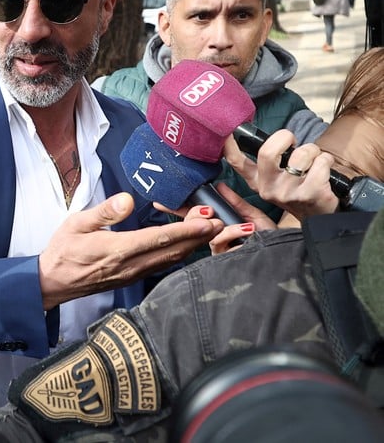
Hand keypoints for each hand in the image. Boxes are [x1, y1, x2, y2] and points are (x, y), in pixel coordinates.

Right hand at [38, 192, 221, 309]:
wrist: (51, 282)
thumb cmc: (62, 251)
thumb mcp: (76, 224)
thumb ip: (104, 212)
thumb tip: (127, 199)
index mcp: (117, 250)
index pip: (158, 238)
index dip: (186, 230)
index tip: (207, 221)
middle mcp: (129, 265)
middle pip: (171, 251)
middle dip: (198, 237)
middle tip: (220, 222)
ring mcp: (131, 274)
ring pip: (169, 260)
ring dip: (191, 246)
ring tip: (210, 232)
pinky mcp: (130, 277)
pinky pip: (160, 265)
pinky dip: (177, 254)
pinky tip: (186, 246)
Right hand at [154, 183, 275, 254]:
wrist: (285, 250)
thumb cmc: (268, 236)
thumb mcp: (251, 215)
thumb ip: (234, 202)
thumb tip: (219, 186)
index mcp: (216, 227)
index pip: (192, 218)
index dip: (176, 210)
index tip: (161, 202)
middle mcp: (213, 239)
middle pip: (192, 227)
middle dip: (197, 216)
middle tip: (208, 210)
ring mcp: (219, 251)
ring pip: (208, 236)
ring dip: (226, 229)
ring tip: (245, 226)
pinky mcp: (226, 260)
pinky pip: (221, 244)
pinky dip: (235, 235)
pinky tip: (249, 233)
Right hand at [224, 132, 339, 219]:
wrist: (319, 216)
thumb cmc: (298, 189)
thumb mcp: (275, 180)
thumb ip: (267, 162)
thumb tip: (267, 138)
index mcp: (257, 181)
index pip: (237, 162)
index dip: (229, 146)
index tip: (227, 133)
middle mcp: (268, 188)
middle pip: (267, 152)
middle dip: (284, 137)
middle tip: (293, 142)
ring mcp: (288, 193)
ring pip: (301, 154)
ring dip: (312, 150)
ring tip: (314, 160)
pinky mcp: (310, 194)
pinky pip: (321, 162)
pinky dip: (326, 160)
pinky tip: (324, 169)